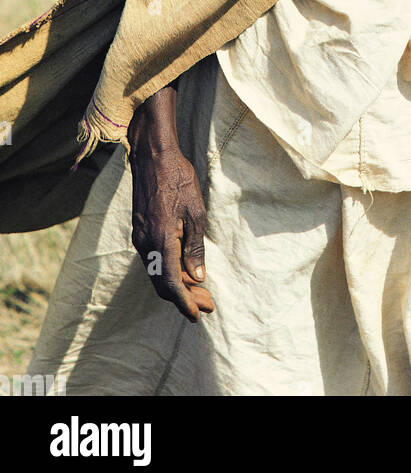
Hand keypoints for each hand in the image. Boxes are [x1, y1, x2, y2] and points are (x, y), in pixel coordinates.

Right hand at [128, 99, 213, 322]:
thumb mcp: (195, 211)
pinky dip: (169, 270)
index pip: (170, 283)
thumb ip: (195, 246)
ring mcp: (140, 237)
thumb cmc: (178, 179)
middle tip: (208, 305)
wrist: (151, 157)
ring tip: (201, 290)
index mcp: (161, 239)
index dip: (184, 302)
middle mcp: (146, 243)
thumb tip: (197, 276)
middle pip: (163, 283)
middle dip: (185, 297)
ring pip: (157, 272)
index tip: (198, 315)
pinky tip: (185, 269)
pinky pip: (153, 260)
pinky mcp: (140, 230)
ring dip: (177, 284)